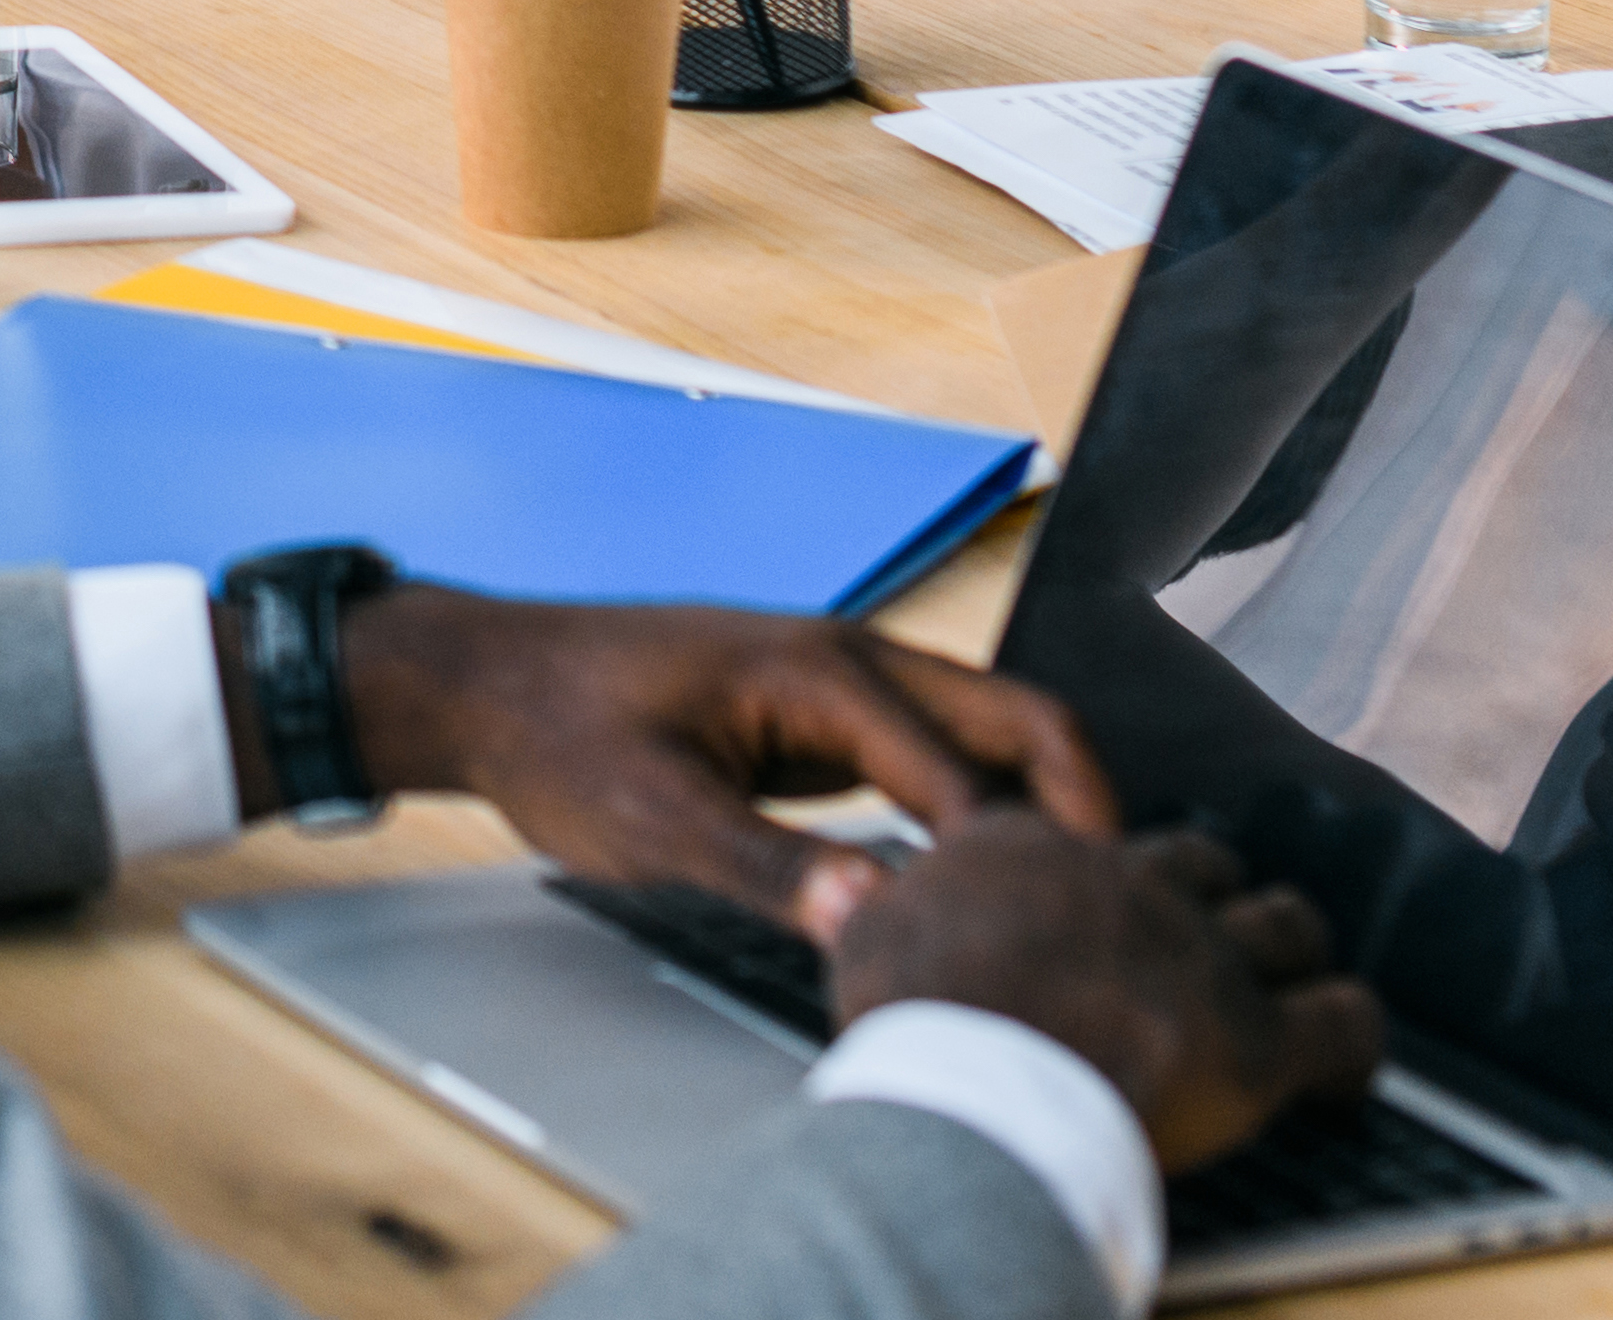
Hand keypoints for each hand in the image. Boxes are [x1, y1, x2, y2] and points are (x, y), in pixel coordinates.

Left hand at [304, 588, 1119, 930]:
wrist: (487, 685)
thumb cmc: (556, 736)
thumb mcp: (653, 820)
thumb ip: (770, 869)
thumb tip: (877, 919)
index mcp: (821, 672)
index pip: (967, 774)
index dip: (1017, 865)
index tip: (1054, 949)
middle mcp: (853, 662)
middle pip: (1023, 720)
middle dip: (1084, 811)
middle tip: (1125, 919)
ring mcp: (845, 687)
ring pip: (990, 736)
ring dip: (1041, 810)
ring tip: (1081, 916)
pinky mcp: (827, 720)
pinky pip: (941, 757)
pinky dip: (986, 812)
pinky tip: (993, 890)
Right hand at [831, 810, 1389, 1173]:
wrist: (976, 1087)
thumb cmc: (913, 1023)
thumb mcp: (868, 934)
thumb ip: (881, 901)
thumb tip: (846, 886)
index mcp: (1035, 850)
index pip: (1089, 837)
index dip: (1101, 877)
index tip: (1095, 913)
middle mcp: (1131, 882)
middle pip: (1205, 860)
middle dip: (1211, 893)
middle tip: (1202, 938)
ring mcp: (1204, 953)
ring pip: (1288, 919)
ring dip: (1288, 947)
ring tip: (1284, 979)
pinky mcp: (1261, 1037)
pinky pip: (1350, 1019)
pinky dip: (1356, 1035)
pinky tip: (1345, 1060)